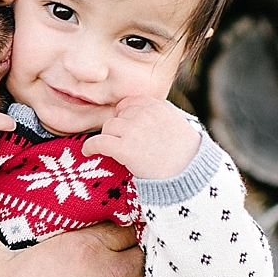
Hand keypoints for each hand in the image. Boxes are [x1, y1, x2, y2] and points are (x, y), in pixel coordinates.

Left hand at [83, 97, 199, 179]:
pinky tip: (87, 152)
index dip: (125, 115)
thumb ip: (158, 115)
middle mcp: (144, 114)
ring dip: (108, 138)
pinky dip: (90, 147)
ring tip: (111, 150)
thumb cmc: (186, 155)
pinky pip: (98, 142)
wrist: (189, 174)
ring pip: (108, 128)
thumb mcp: (176, 124)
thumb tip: (138, 115)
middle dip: (118, 129)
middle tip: (123, 144)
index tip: (125, 127)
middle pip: (118, 116)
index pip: (130, 102)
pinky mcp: (125, 148)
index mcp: (157, 106)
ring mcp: (134, 130)